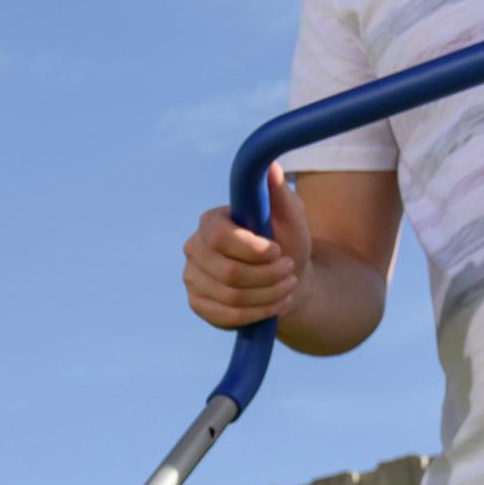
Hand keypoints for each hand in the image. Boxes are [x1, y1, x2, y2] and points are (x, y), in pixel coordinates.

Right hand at [182, 164, 305, 330]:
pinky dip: (259, 312)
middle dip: (268, 276)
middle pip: (228, 273)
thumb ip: (280, 194)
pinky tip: (277, 303)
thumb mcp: (290, 217)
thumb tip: (272, 168)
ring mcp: (193, 279)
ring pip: (231, 297)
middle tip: (290, 270)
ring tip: (290, 286)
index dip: (252, 249)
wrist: (284, 277)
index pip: (220, 237)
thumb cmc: (285, 242)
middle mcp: (194, 249)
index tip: (278, 250)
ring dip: (268, 295)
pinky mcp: (199, 305)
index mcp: (210, 223)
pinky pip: (226, 316)